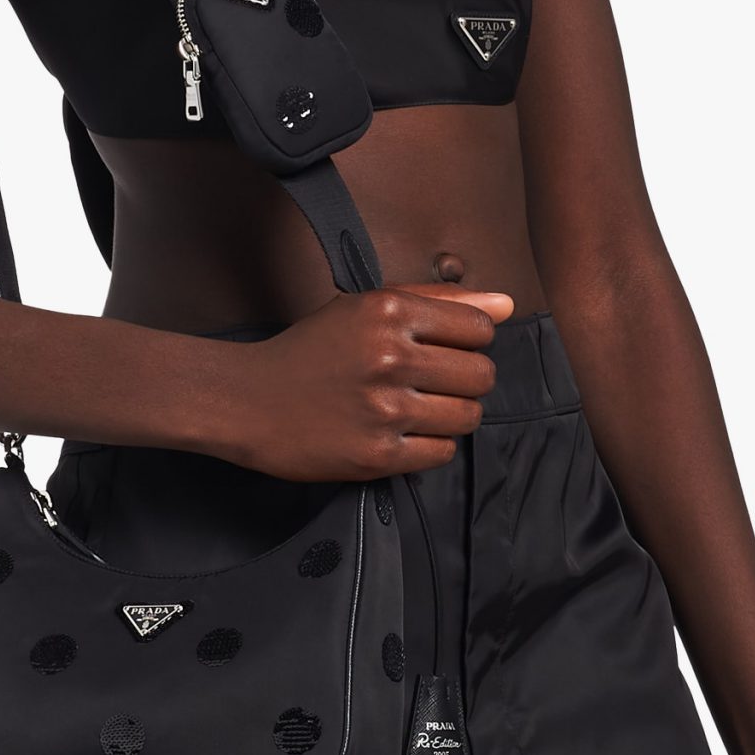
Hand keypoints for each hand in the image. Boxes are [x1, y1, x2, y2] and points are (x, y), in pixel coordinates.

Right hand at [217, 284, 513, 482]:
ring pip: (468, 416)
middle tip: (433, 382)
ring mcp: (384, 409)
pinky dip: (430, 445)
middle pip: (480, 374)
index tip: (445, 348)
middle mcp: (390, 357)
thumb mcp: (366, 308)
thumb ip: (439, 300)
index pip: (479, 328)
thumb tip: (506, 304)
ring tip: (418, 408)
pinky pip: (441, 453)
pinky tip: (402, 432)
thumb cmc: (310, 350)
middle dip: (465, 379)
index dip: (470, 340)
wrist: (248, 400)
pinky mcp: (376, 454)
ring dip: (451, 414)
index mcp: (388, 312)